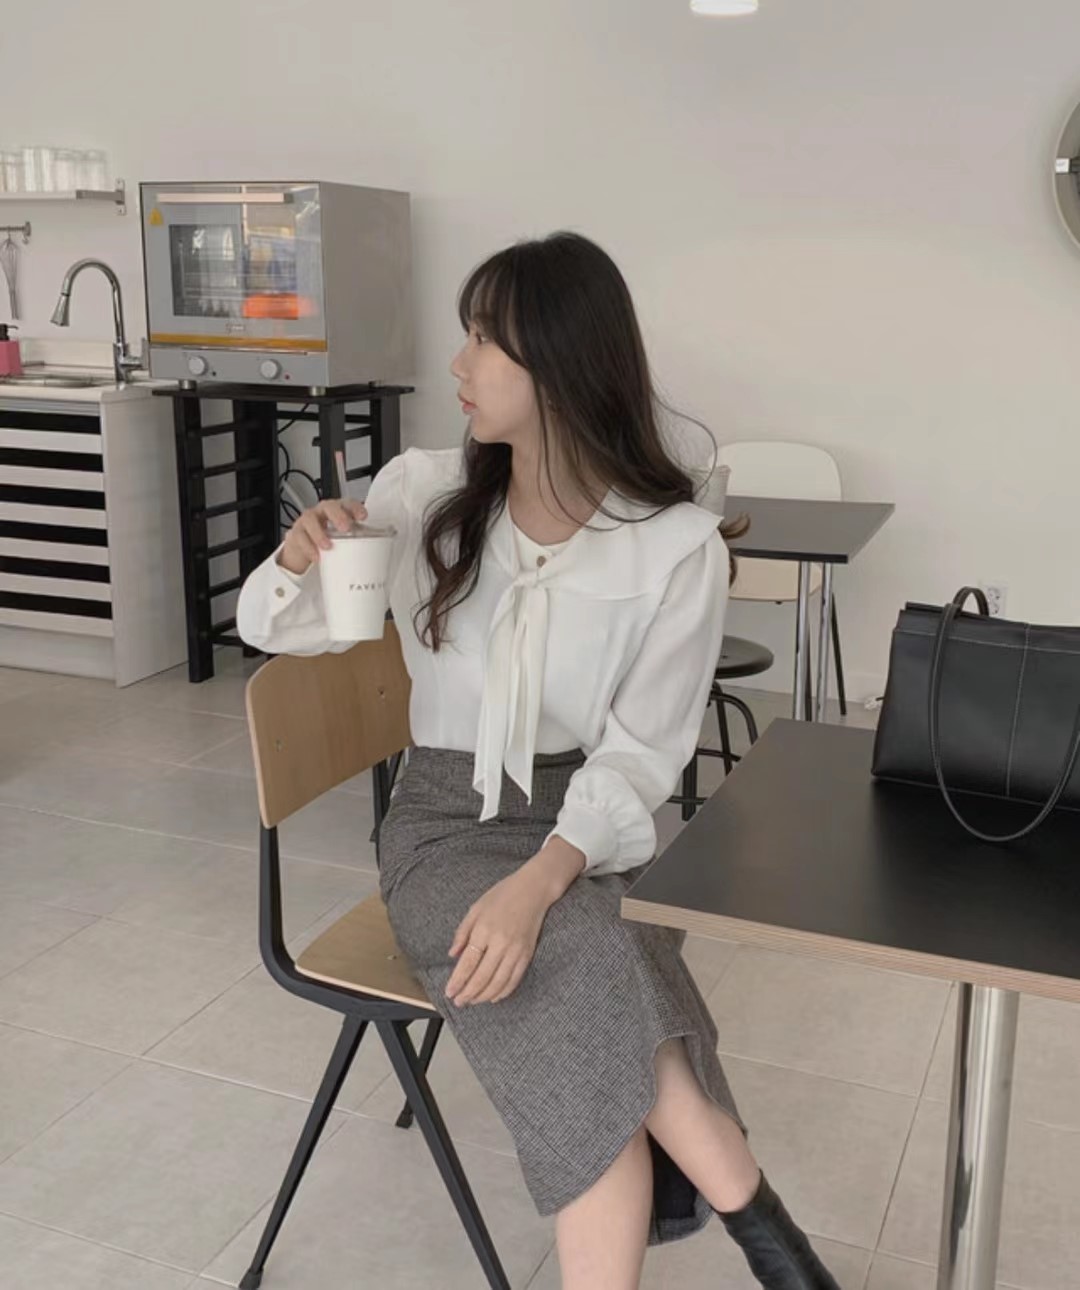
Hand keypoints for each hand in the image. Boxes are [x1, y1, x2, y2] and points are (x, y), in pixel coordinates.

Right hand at [276, 498, 367, 574]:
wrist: (304, 550)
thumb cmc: (328, 541)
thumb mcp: (344, 539)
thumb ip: (357, 542)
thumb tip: (377, 556)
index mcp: (337, 512)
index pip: (347, 504)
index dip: (355, 507)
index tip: (363, 516)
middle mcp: (322, 513)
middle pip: (329, 506)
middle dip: (338, 515)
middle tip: (345, 527)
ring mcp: (307, 521)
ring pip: (310, 519)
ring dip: (320, 533)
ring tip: (328, 546)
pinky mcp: (296, 533)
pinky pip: (300, 537)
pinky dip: (309, 547)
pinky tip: (317, 556)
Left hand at [445, 864, 557, 1005]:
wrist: (533, 890)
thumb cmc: (502, 895)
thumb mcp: (475, 908)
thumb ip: (462, 932)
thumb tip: (452, 955)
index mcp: (484, 930)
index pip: (468, 963)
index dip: (457, 981)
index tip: (449, 992)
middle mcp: (500, 943)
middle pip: (482, 977)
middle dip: (468, 993)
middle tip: (459, 1002)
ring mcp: (516, 950)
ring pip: (498, 982)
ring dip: (484, 996)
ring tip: (473, 1001)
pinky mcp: (527, 954)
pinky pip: (514, 979)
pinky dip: (503, 992)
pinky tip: (494, 997)